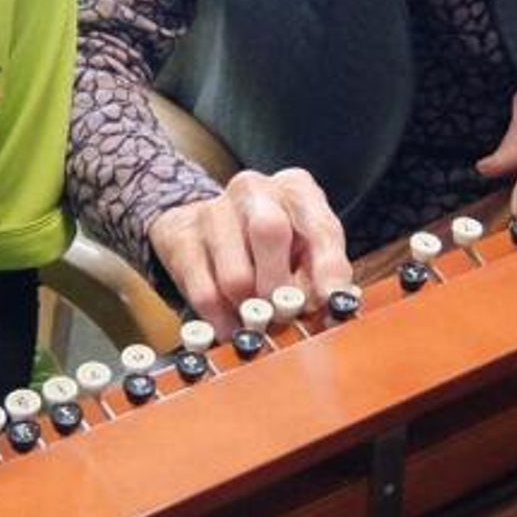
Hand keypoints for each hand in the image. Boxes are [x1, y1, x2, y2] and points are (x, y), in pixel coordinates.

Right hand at [146, 168, 351, 332]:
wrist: (205, 224)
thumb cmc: (270, 244)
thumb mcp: (304, 248)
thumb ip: (322, 274)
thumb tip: (336, 306)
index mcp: (296, 189)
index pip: (319, 227)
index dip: (329, 270)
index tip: (333, 303)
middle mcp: (254, 189)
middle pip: (269, 231)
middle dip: (280, 287)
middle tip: (284, 317)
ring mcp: (213, 210)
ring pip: (235, 276)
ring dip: (250, 311)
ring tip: (257, 324)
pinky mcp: (180, 236)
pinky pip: (204, 292)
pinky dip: (222, 320)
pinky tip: (230, 328)